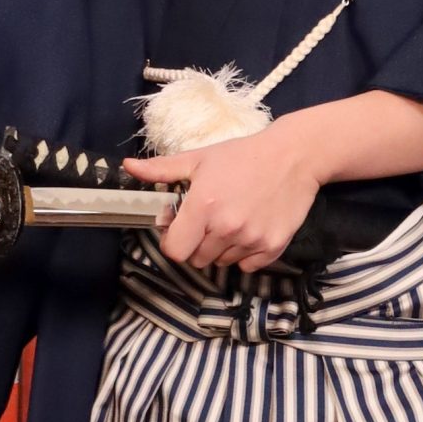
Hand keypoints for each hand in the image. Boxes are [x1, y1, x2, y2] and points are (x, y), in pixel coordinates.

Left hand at [121, 122, 320, 271]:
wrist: (294, 156)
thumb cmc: (243, 155)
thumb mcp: (199, 158)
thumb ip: (161, 169)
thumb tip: (128, 166)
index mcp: (203, 206)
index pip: (175, 251)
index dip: (173, 241)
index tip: (181, 229)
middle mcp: (226, 228)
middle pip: (198, 260)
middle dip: (198, 243)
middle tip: (211, 219)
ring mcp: (251, 239)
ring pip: (222, 262)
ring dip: (222, 248)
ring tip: (234, 219)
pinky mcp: (273, 247)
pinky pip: (248, 266)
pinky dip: (246, 254)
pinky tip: (251, 228)